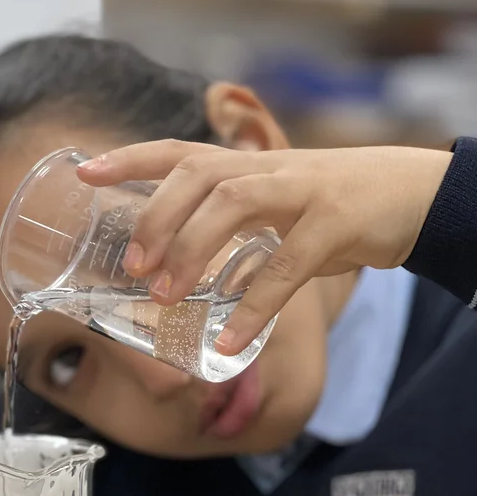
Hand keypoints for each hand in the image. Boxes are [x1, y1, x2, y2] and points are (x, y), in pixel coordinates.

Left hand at [79, 142, 450, 354]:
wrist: (409, 194)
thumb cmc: (326, 206)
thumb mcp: (272, 204)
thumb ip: (227, 231)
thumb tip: (174, 281)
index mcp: (245, 165)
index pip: (177, 151)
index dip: (129, 158)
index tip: (85, 173)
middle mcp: (266, 169)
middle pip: (197, 173)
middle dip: (155, 217)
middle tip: (133, 269)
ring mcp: (302, 192)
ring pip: (235, 204)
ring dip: (191, 251)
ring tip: (165, 298)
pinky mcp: (336, 225)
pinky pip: (287, 268)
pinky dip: (255, 309)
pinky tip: (229, 345)